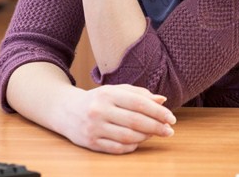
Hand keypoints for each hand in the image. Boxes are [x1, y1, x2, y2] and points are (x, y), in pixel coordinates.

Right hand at [62, 84, 176, 153]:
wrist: (66, 111)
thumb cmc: (99, 99)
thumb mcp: (116, 91)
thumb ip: (139, 94)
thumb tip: (162, 100)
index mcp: (108, 94)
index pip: (139, 103)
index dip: (158, 112)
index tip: (171, 118)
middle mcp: (99, 111)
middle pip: (135, 121)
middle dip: (156, 127)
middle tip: (169, 130)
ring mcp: (94, 128)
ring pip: (127, 136)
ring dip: (146, 137)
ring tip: (155, 134)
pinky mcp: (90, 143)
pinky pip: (117, 148)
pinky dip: (132, 146)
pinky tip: (139, 141)